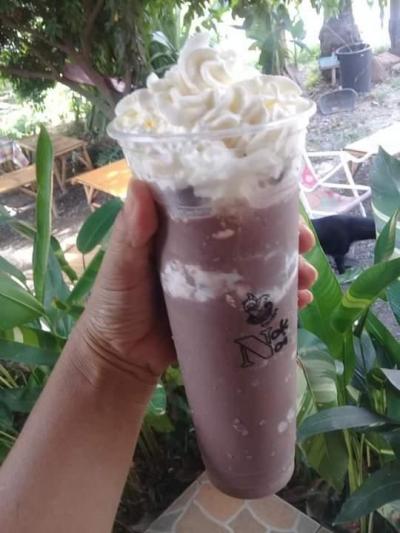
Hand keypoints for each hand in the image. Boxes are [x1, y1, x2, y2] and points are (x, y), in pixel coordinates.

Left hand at [76, 181, 316, 383]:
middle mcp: (204, 252)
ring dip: (289, 270)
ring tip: (308, 279)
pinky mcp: (224, 312)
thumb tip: (141, 186)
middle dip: (282, 238)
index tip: (280, 201)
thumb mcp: (122, 267)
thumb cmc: (115, 305)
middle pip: (250, 237)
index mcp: (180, 232)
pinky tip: (302, 304)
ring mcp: (217, 283)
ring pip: (260, 269)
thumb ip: (131, 233)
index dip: (252, 200)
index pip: (221, 206)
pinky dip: (282, 302)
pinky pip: (258, 303)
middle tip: (305, 244)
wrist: (120, 358)